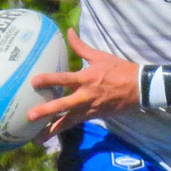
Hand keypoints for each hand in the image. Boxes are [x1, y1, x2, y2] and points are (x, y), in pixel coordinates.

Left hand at [26, 34, 140, 130]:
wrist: (140, 88)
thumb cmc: (120, 70)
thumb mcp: (100, 56)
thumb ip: (80, 46)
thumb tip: (69, 31)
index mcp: (86, 78)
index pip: (64, 79)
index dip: (49, 80)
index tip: (33, 82)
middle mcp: (86, 96)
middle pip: (63, 105)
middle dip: (47, 111)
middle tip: (30, 116)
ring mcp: (89, 109)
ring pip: (68, 122)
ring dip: (52, 130)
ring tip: (36, 139)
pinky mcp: (93, 116)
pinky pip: (74, 124)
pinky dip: (62, 129)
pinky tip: (50, 135)